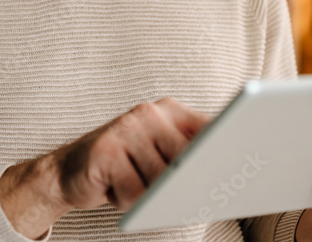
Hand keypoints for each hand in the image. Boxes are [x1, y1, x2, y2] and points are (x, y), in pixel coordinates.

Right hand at [0, 98, 209, 237]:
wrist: (67, 171)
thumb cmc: (123, 167)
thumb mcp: (158, 155)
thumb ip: (187, 156)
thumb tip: (224, 175)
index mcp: (169, 110)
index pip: (208, 128)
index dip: (225, 147)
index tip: (244, 165)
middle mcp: (149, 113)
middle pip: (187, 159)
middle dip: (185, 183)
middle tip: (174, 194)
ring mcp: (126, 128)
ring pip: (161, 181)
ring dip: (148, 196)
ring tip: (129, 183)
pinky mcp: (106, 150)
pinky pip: (135, 192)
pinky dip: (127, 201)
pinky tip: (112, 188)